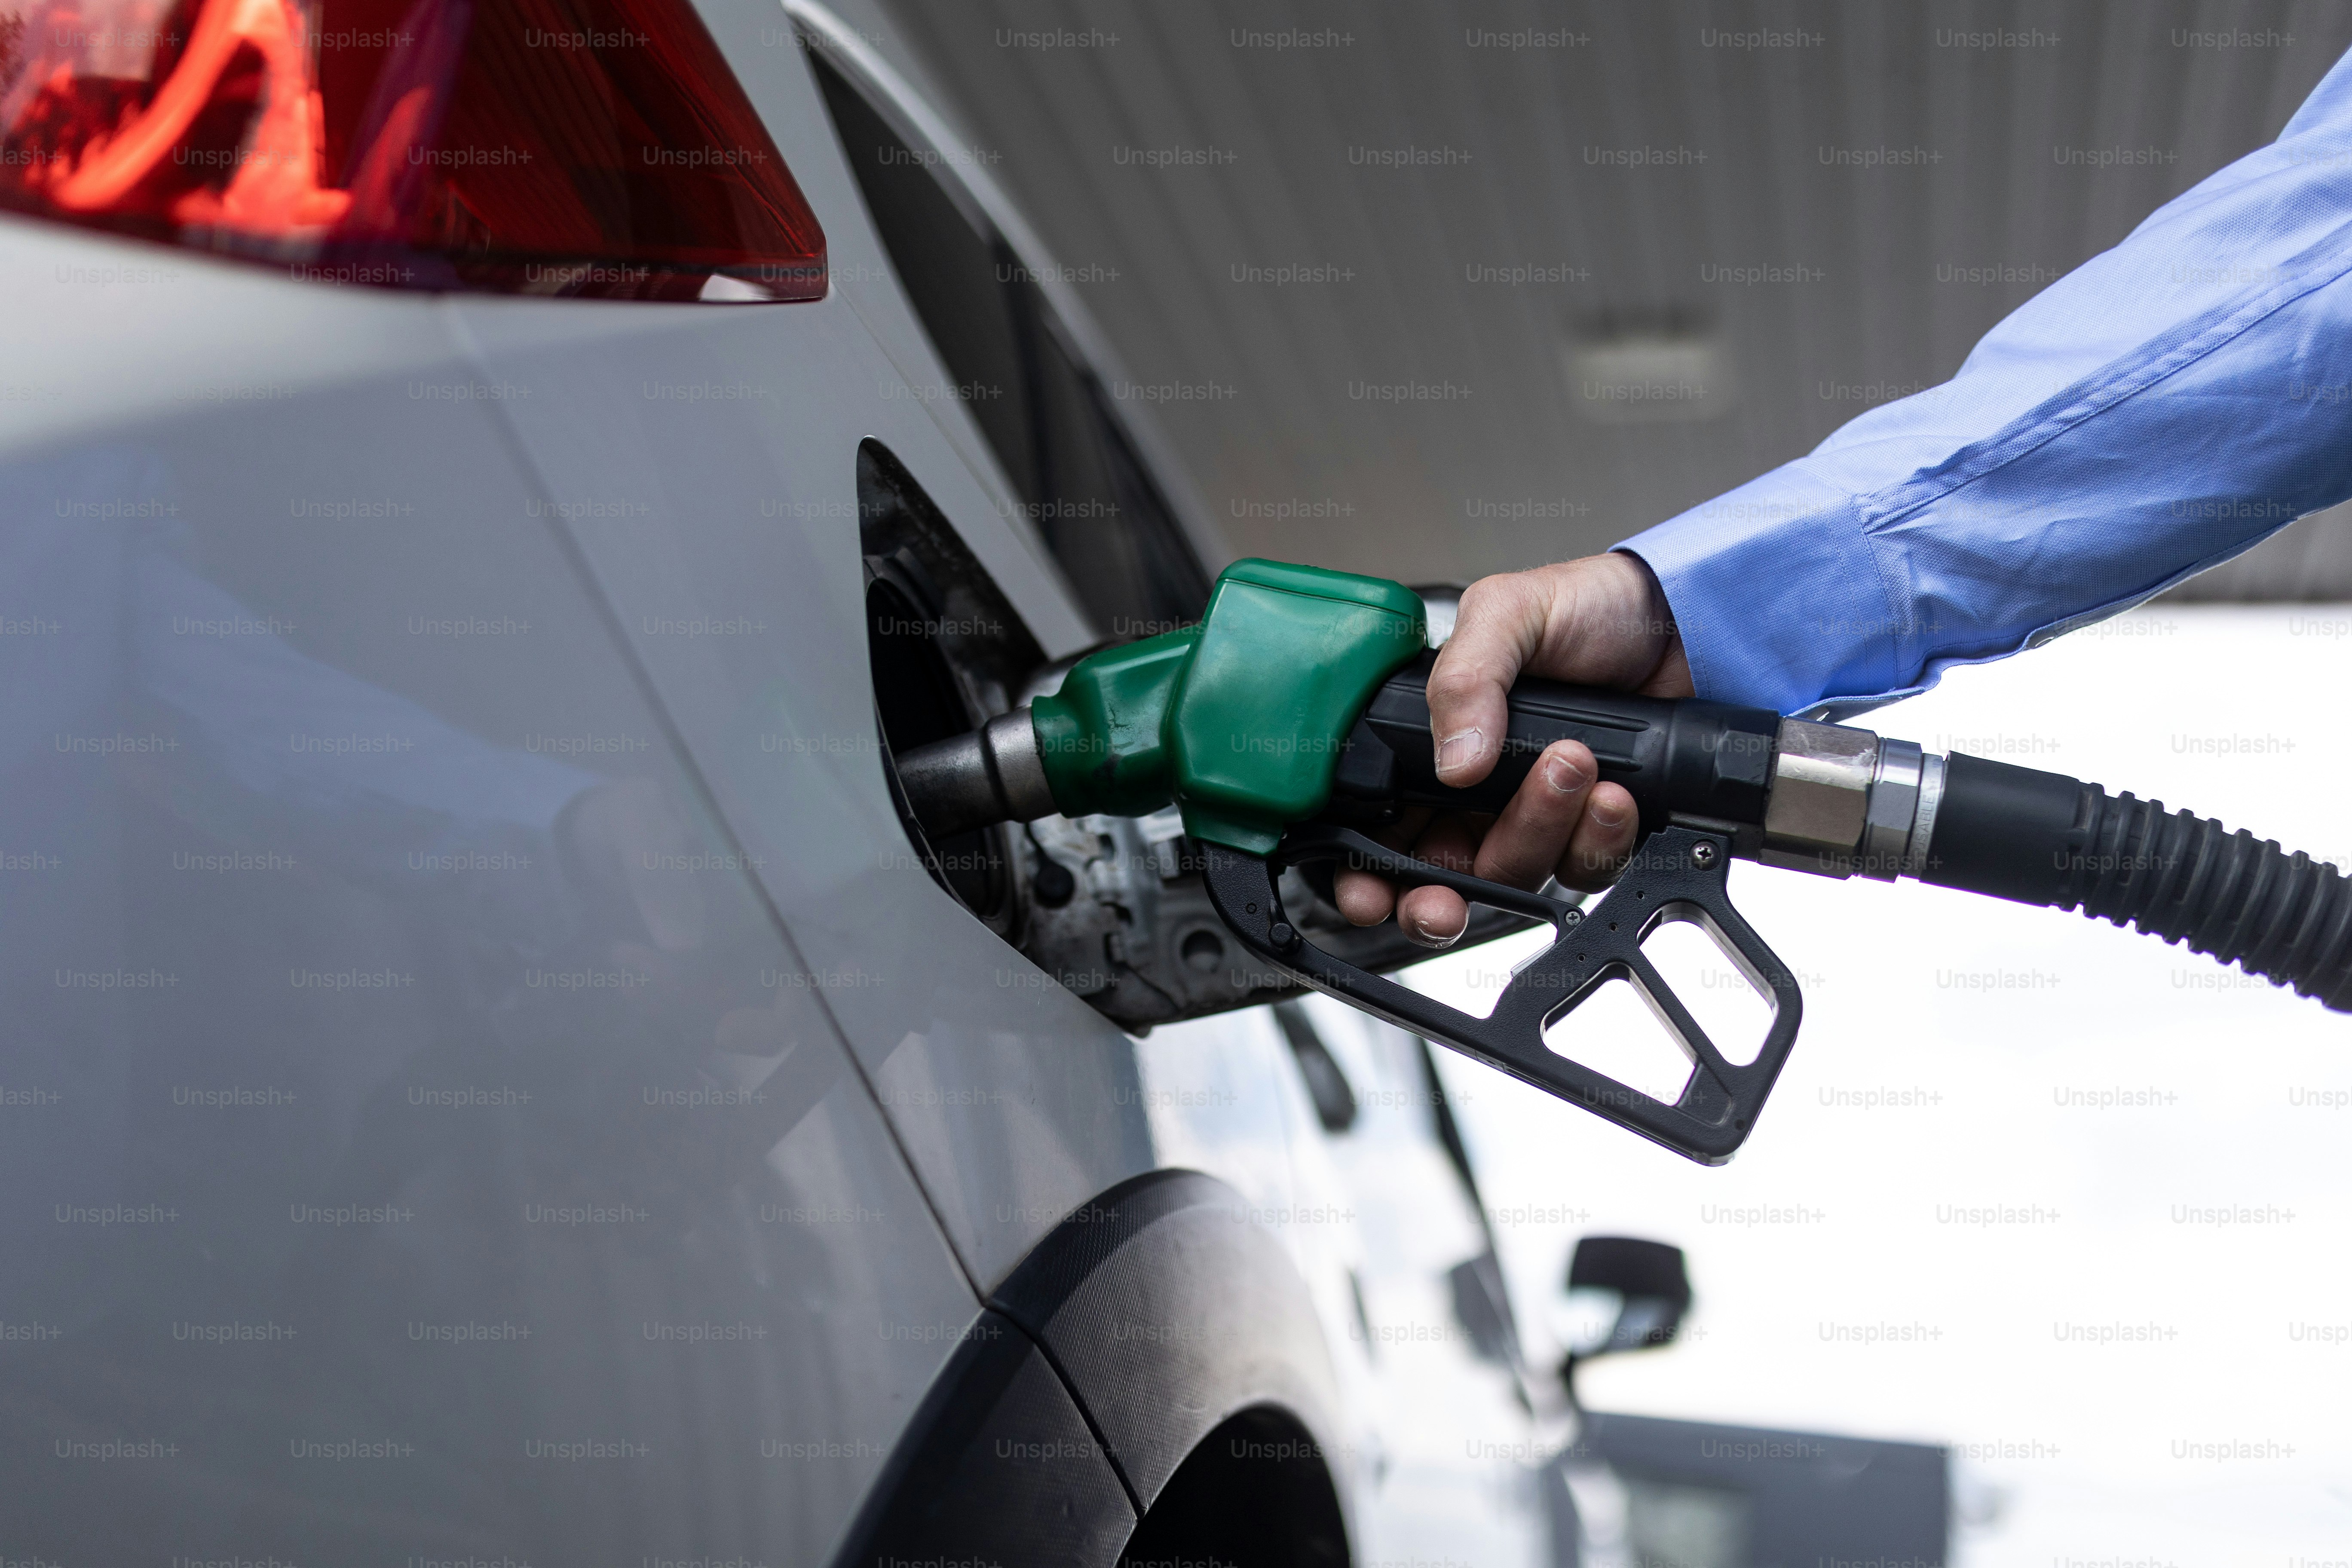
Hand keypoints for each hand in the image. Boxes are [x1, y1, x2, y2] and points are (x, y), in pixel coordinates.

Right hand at [1332, 552, 1693, 945]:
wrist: (1679, 620)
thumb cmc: (1586, 605)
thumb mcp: (1507, 611)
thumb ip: (1466, 677)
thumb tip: (1454, 760)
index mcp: (1432, 743)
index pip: (1379, 824)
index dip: (1368, 872)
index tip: (1370, 894)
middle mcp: (1475, 791)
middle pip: (1440, 874)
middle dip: (1438, 897)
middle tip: (1445, 898)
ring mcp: (1533, 815)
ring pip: (1514, 873)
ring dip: (1537, 829)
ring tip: (1572, 762)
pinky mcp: (1591, 829)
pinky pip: (1583, 868)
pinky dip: (1596, 838)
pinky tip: (1611, 792)